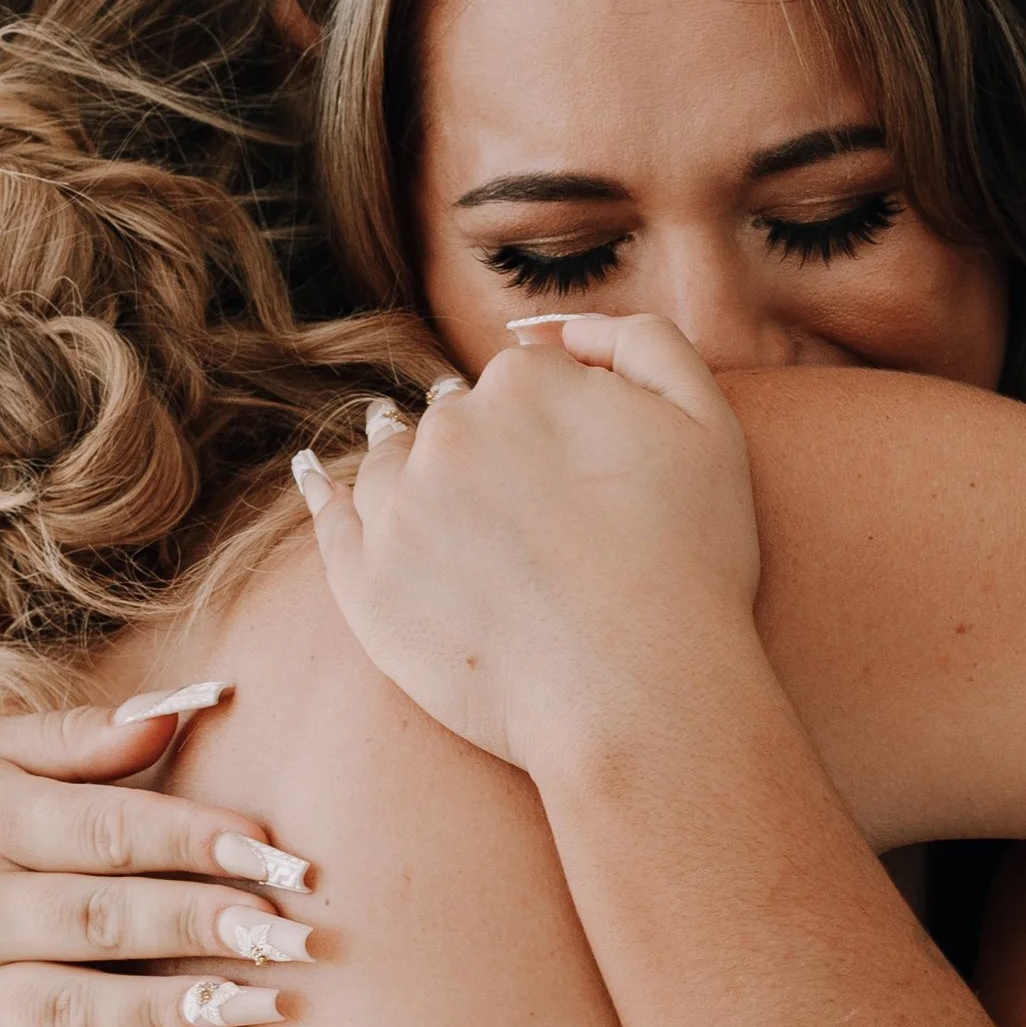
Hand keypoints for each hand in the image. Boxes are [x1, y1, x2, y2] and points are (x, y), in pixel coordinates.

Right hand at [0, 689, 315, 1026]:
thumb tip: (188, 708)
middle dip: (206, 927)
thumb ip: (81, 739)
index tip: (280, 853)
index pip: (106, 827)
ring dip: (174, 1014)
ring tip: (264, 1010)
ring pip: (76, 1007)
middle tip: (298, 936)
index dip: (196, 839)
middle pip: (103, 918)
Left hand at [296, 313, 761, 772]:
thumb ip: (638, 342)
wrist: (639, 696)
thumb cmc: (688, 567)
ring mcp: (399, 507)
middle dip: (477, 445)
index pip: (522, 380)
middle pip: (451, 418)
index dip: (551, 425)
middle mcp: (450, 431)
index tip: (573, 476)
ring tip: (427, 492)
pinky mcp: (364, 581)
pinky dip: (324, 495)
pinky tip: (318, 481)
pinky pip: (331, 520)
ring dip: (406, 467)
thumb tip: (548, 330)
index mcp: (527, 382)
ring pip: (391, 463)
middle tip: (514, 506)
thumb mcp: (707, 422)